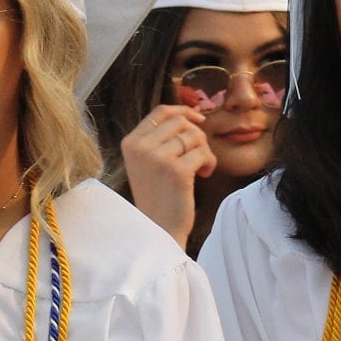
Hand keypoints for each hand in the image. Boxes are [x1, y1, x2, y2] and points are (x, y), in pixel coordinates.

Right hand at [118, 105, 215, 247]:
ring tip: (201, 168)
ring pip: (194, 135)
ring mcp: (157, 158)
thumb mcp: (149, 162)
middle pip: (180, 121)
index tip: (199, 120)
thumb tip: (191, 114)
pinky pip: (203, 152)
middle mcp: (140, 147)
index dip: (184, 111)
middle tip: (198, 156)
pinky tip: (205, 175)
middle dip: (196, 135)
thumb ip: (160, 138)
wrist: (159, 229)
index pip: (161, 111)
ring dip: (204, 150)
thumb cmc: (159, 196)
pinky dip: (210, 162)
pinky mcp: (176, 171)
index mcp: (131, 143)